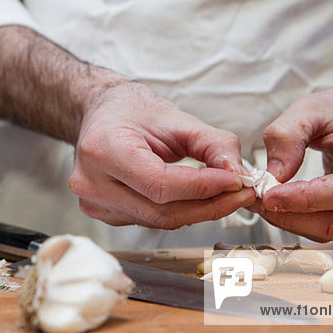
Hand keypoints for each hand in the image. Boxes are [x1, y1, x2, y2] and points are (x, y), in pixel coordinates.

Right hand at [69, 82, 255, 228]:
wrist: (101, 114)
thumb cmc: (132, 111)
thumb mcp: (176, 118)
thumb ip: (213, 144)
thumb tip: (238, 174)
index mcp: (103, 150)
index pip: (160, 184)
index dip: (203, 188)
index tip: (236, 181)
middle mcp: (92, 182)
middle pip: (161, 211)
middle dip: (208, 206)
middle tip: (241, 195)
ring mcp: (95, 203)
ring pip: (158, 220)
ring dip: (197, 212)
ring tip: (226, 195)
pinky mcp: (104, 214)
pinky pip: (150, 220)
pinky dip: (179, 212)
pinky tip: (197, 199)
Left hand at [250, 84, 332, 241]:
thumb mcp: (310, 107)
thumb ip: (286, 135)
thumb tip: (274, 175)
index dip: (305, 199)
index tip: (269, 195)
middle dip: (293, 216)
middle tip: (257, 201)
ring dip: (294, 221)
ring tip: (265, 201)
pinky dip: (303, 220)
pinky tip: (283, 204)